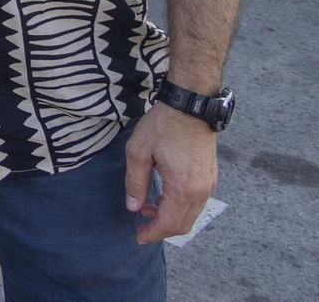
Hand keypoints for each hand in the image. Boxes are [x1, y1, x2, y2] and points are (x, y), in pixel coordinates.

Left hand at [124, 100, 218, 243]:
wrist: (190, 105)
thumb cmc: (163, 125)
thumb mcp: (139, 152)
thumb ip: (135, 182)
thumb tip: (133, 207)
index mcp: (184, 188)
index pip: (169, 223)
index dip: (153, 233)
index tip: (138, 236)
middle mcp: (202, 190)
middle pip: (183, 224)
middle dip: (161, 229)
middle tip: (141, 226)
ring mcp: (209, 183)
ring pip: (191, 214)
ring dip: (170, 216)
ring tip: (147, 207)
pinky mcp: (210, 175)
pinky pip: (196, 201)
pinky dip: (179, 205)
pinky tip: (162, 195)